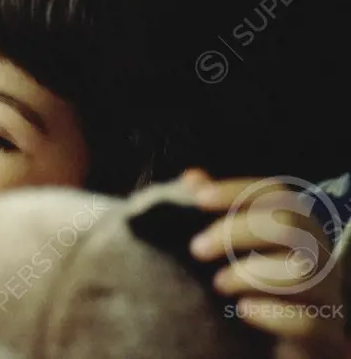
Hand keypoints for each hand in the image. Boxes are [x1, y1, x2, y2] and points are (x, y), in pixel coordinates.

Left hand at [181, 169, 344, 358]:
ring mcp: (327, 296)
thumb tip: (191, 177)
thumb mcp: (231, 249)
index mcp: (299, 229)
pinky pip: (310, 322)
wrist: (280, 349)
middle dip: (236, 231)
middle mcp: (319, 256)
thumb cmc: (254, 288)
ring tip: (219, 285)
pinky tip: (244, 311)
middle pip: (289, 225)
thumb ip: (215, 213)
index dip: (238, 190)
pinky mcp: (325, 336)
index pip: (277, 194)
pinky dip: (273, 314)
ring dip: (251, 273)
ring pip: (302, 271)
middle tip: (196, 249)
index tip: (198, 198)